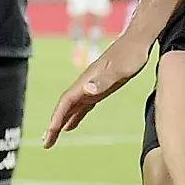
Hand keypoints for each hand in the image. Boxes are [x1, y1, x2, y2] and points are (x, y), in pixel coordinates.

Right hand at [43, 28, 147, 145]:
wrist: (138, 40)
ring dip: (61, 122)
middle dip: (54, 125)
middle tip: (46, 143)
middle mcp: (86, 84)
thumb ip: (103, 81)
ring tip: (53, 138)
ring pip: (72, 107)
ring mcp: (92, 85)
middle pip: (65, 107)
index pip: (66, 101)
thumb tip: (86, 91)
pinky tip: (71, 126)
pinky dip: (75, 117)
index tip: (50, 133)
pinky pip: (83, 106)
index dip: (57, 117)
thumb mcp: (120, 70)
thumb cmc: (131, 54)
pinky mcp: (100, 87)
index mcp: (87, 80)